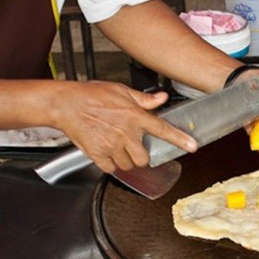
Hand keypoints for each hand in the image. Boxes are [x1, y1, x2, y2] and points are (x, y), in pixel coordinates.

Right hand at [52, 81, 196, 173]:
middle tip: (131, 146)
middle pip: (144, 158)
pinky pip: (111, 168)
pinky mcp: (98, 154)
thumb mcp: (121, 91)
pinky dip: (110, 163)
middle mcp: (126, 132)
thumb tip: (161, 99)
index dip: (179, 139)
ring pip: (128, 165)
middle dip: (140, 155)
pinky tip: (104, 150)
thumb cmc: (91, 95)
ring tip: (114, 145)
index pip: (162, 129)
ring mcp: (112, 145)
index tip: (192, 146)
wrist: (66, 104)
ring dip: (124, 160)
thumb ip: (143, 99)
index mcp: (134, 116)